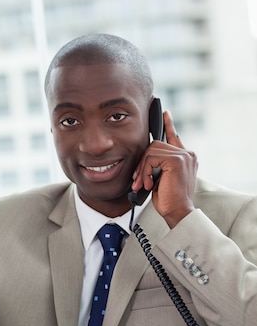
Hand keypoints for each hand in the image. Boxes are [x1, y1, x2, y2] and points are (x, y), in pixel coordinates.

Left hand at [131, 110, 197, 227]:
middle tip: (137, 180)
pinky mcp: (176, 160)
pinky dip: (145, 172)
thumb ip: (158, 165)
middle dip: (142, 163)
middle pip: (155, 145)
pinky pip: (151, 158)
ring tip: (142, 184)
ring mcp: (183, 155)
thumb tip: (145, 158)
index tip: (164, 113)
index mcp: (186, 157)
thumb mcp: (162, 178)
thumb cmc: (169, 200)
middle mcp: (187, 154)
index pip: (174, 136)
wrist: (178, 212)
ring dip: (142, 169)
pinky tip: (149, 184)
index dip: (168, 124)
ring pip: (151, 151)